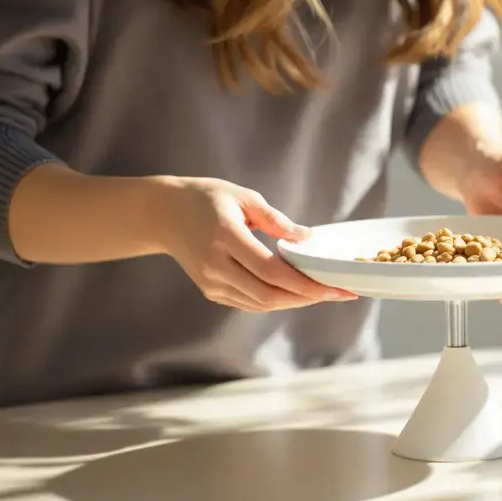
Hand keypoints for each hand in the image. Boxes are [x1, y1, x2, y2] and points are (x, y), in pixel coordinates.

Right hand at [152, 177, 355, 310]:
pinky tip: (298, 291)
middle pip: (269, 295)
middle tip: (340, 293)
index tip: (335, 286)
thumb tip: (307, 237)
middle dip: (308, 298)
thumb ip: (276, 219)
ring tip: (325, 292)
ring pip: (261, 303)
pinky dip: (277, 300)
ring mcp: (211, 283)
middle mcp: (216, 265)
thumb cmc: (206, 199)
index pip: (271, 271)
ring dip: (295, 301)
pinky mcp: (211, 291)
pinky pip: (250, 302)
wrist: (162, 214)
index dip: (306, 284)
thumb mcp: (243, 196)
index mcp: (225, 237)